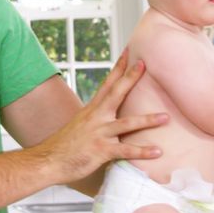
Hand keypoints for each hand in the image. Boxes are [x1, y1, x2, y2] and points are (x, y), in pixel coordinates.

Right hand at [33, 50, 166, 183]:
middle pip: (115, 93)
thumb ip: (96, 117)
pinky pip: (125, 150)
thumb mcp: (81, 124)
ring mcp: (98, 133)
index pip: (107, 83)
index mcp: (92, 109)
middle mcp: (96, 117)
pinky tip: (157, 151)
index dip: (118, 68)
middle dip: (130, 78)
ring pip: (126, 123)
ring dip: (147, 120)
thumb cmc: (65, 145)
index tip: (129, 51)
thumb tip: (109, 113)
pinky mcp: (100, 151)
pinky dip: (142, 151)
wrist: (48, 161)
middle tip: (144, 64)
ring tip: (165, 117)